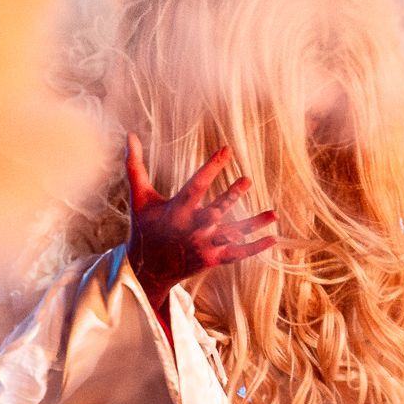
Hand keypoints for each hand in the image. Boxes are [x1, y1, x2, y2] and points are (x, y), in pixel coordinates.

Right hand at [124, 135, 277, 310]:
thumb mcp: (139, 197)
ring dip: (253, 224)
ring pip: (232, 233)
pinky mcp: (212, 259)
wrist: (148, 269)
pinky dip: (255, 248)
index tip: (226, 150)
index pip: (196, 186)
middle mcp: (192, 228)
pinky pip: (237, 254)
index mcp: (177, 210)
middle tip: (247, 179)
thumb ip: (135, 166)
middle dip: (231, 196)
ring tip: (273, 214)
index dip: (211, 168)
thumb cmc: (145, 227)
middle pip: (216, 211)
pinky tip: (273, 238)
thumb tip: (130, 135)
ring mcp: (204, 245)